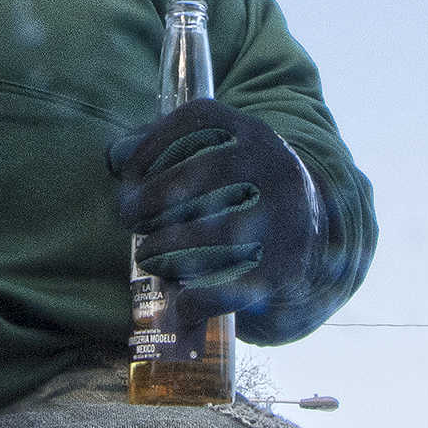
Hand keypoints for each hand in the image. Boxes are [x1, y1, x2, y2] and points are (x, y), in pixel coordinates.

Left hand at [110, 99, 321, 319]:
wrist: (312, 227)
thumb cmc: (238, 185)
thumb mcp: (213, 151)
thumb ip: (160, 146)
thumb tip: (115, 158)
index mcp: (248, 131)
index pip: (195, 123)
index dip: (150, 150)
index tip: (128, 178)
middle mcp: (271, 165)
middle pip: (200, 176)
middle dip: (150, 201)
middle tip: (131, 219)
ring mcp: (283, 215)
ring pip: (214, 233)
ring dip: (167, 249)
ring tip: (148, 256)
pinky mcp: (285, 264)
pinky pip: (235, 286)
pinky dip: (199, 300)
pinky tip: (180, 304)